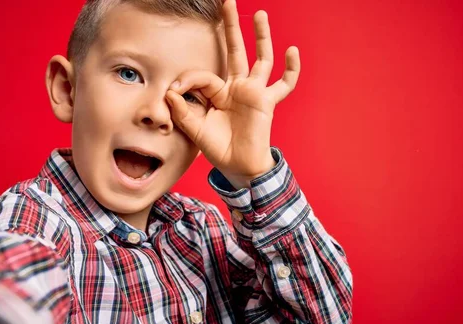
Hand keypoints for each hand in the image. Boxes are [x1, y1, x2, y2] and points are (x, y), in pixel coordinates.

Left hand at [165, 0, 300, 188]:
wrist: (238, 167)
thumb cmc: (219, 149)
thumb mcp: (195, 129)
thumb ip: (183, 111)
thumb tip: (170, 92)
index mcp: (219, 93)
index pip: (203, 75)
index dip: (187, 80)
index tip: (174, 91)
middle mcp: (238, 88)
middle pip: (235, 51)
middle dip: (230, 27)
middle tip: (225, 1)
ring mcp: (254, 93)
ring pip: (260, 59)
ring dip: (261, 37)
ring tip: (260, 14)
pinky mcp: (266, 101)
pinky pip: (283, 84)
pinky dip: (290, 69)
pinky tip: (292, 51)